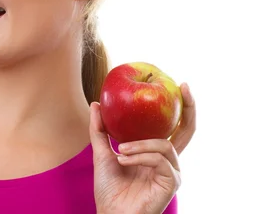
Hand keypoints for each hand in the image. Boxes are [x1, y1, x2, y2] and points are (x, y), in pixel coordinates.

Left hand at [90, 83, 195, 213]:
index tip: (180, 84)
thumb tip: (96, 103)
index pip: (175, 127)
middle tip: (183, 89)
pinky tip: (123, 160)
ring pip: (164, 145)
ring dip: (139, 144)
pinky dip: (139, 157)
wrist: (110, 213)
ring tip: (120, 150)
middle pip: (188, 131)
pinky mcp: (171, 183)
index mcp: (156, 152)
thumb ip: (100, 130)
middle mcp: (169, 161)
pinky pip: (158, 160)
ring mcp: (172, 172)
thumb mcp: (101, 153)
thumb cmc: (109, 188)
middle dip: (189, 109)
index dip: (182, 107)